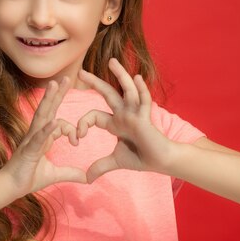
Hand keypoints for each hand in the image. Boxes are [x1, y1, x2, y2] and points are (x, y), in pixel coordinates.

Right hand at [0, 76, 86, 195]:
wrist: (9, 188)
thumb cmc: (28, 178)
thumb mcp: (54, 174)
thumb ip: (70, 173)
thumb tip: (87, 178)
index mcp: (43, 137)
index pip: (59, 122)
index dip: (71, 128)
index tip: (77, 141)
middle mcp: (37, 134)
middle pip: (49, 109)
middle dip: (58, 93)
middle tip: (67, 77)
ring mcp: (31, 139)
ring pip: (42, 115)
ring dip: (49, 99)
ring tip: (55, 84)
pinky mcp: (28, 149)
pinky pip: (38, 136)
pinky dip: (47, 129)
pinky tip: (54, 122)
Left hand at [77, 58, 174, 182]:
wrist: (162, 161)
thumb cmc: (141, 157)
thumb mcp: (116, 161)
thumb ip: (100, 166)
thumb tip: (86, 178)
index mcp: (115, 122)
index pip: (94, 115)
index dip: (83, 124)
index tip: (77, 137)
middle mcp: (123, 114)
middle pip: (107, 94)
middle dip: (95, 83)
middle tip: (81, 72)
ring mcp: (135, 113)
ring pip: (126, 90)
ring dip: (120, 75)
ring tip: (112, 62)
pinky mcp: (147, 117)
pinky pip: (144, 100)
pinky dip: (141, 90)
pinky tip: (136, 79)